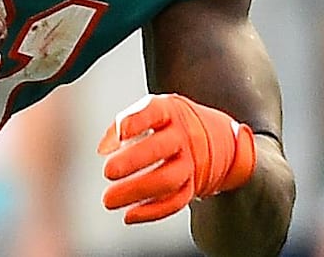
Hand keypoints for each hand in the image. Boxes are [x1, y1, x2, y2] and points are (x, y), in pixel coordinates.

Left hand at [97, 93, 256, 223]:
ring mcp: (191, 163)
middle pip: (161, 148)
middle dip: (132, 161)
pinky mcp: (194, 186)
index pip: (154, 112)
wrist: (219, 140)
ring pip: (167, 180)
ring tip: (109, 199)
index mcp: (170, 112)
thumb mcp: (152, 110)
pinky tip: (130, 214)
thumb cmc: (172, 123)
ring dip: (135, 191)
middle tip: (108, 171)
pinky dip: (151, 211)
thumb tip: (104, 149)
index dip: (137, 121)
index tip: (121, 131)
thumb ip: (124, 124)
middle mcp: (183, 136)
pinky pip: (175, 202)